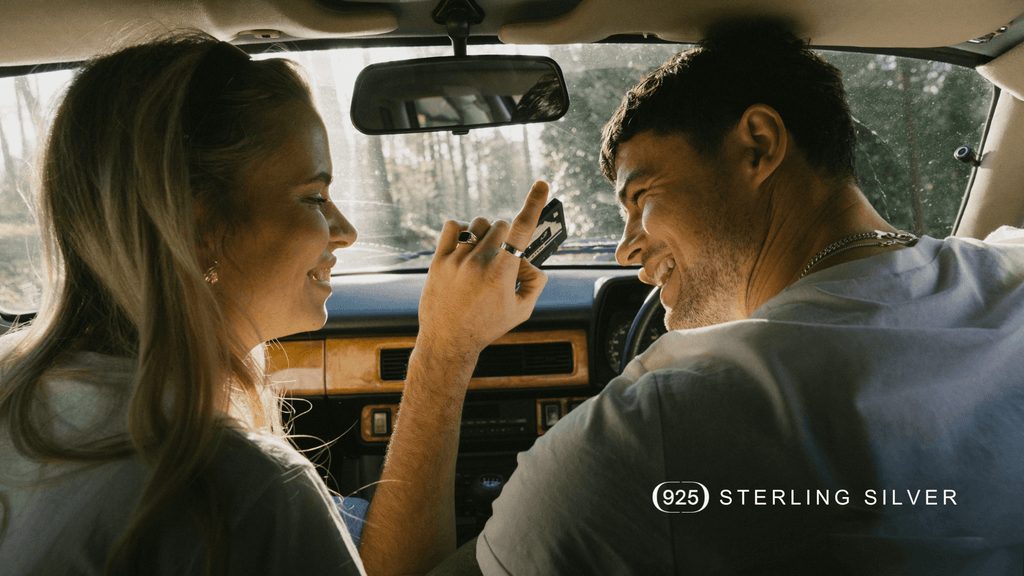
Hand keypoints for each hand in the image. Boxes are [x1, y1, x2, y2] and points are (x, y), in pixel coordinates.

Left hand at [418, 181, 549, 360]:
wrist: (448, 340)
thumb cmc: (486, 326)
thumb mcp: (521, 310)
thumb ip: (535, 283)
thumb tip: (533, 263)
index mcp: (502, 273)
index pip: (522, 230)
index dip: (534, 204)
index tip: (541, 185)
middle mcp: (478, 261)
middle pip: (501, 225)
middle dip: (508, 237)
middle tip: (505, 260)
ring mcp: (456, 259)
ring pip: (479, 224)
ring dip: (487, 233)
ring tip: (484, 255)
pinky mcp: (439, 260)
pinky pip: (453, 227)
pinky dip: (462, 231)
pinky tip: (465, 248)